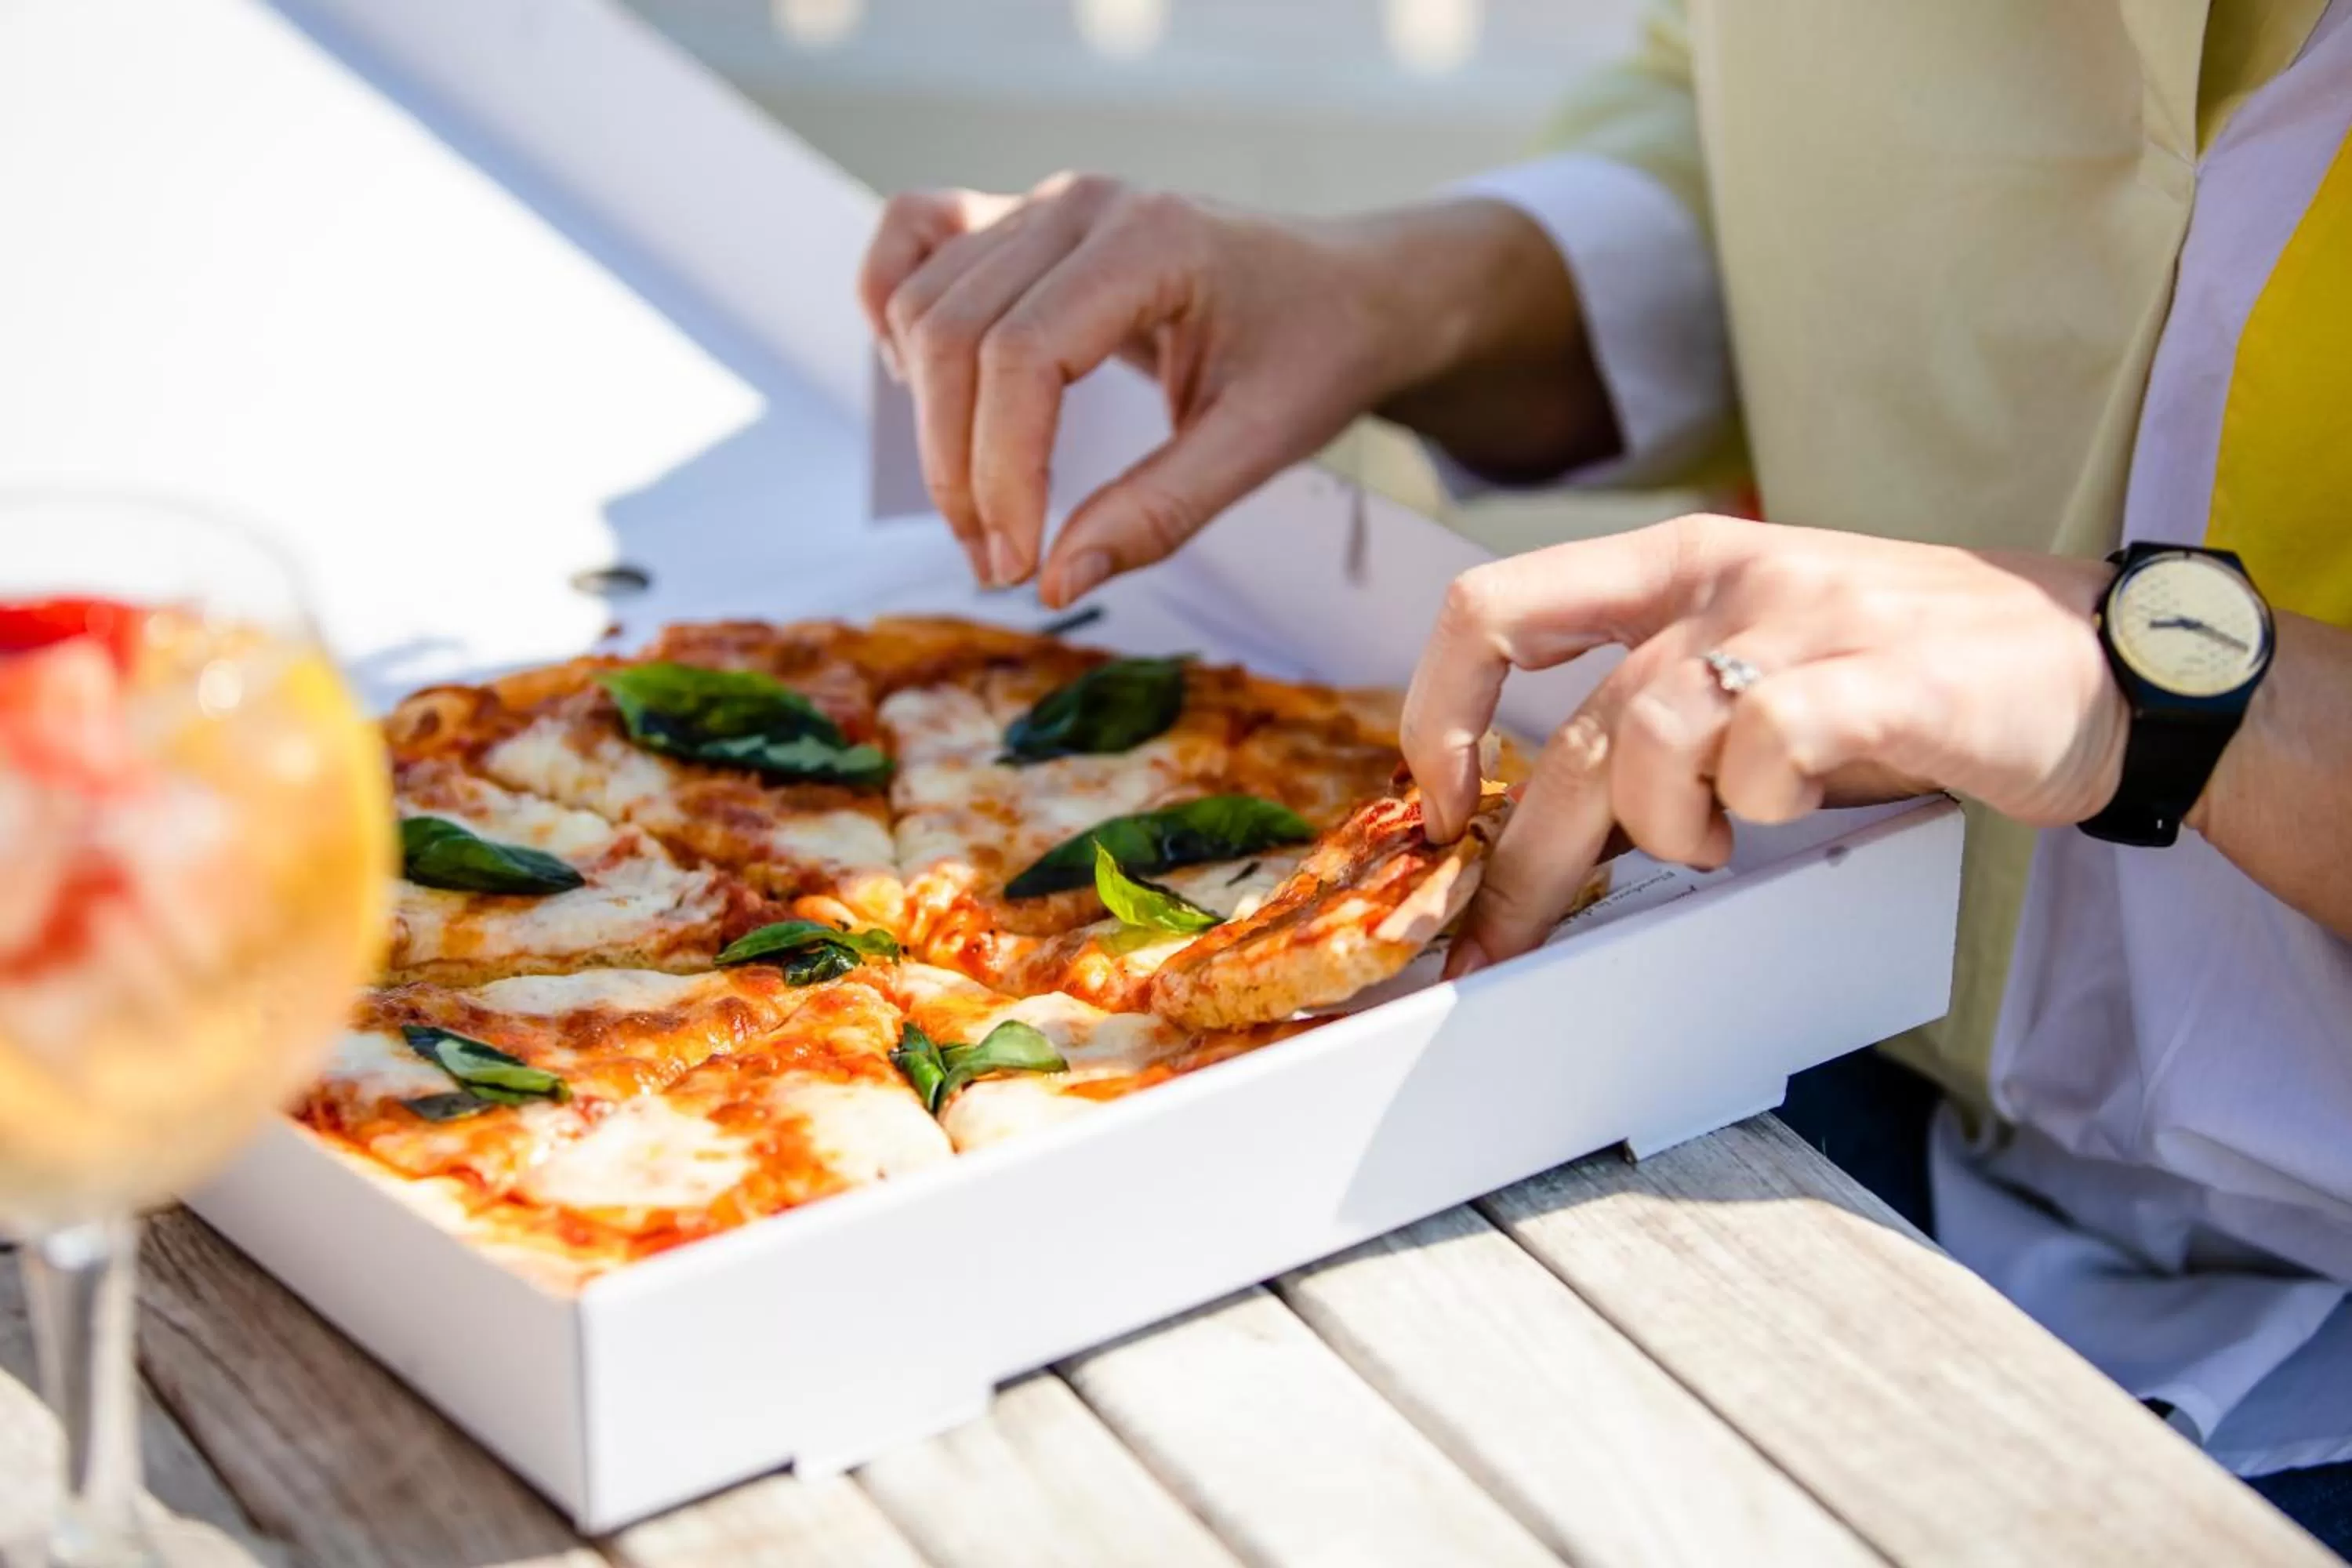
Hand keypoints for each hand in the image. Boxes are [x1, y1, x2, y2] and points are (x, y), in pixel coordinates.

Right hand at [857, 176, 1611, 605]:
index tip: (1014, 564)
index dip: (1001, 470)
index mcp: (1151, 242)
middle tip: (996, 562)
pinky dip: (893, 312)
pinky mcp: (1023, 222)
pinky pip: (915, 240)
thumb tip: (1053, 582)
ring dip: (927, 417)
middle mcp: (1081, 207)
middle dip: (955, 464)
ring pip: (921, 301)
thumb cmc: (1315, 354)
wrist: (1350, 289)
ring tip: (978, 512)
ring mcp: (1045, 205)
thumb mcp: (1262, 443)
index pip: (1023, 355)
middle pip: (953, 332)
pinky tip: (923, 392)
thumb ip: (1160, 512)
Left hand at [1400, 514, 2127, 971]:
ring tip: (1721, 843)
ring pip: (1649, 743)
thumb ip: (1653, 722)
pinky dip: (1759, 804)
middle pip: (1572, 732)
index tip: (1434, 807)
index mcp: (1679, 566)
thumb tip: (1541, 830)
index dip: (1437, 713)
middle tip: (1507, 944)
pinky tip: (1789, 811)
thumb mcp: (1756, 670)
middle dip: (1527, 866)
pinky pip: (1764, 748)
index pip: (1497, 609)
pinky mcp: (1884, 676)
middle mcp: (1728, 581)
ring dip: (1666, 831)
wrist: (2093, 661)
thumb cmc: (1908, 675)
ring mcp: (1804, 620)